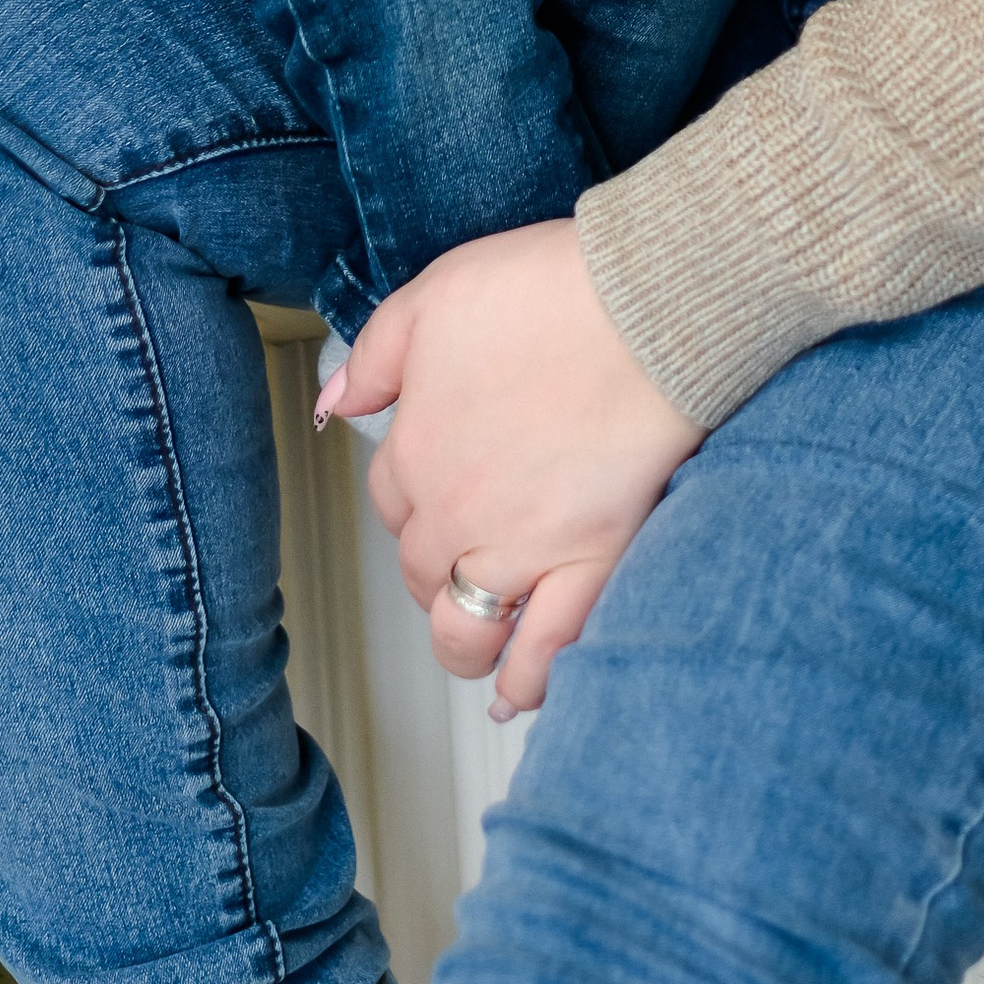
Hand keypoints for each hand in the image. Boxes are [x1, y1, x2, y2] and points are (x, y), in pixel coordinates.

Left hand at [333, 220, 702, 717]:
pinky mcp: (591, 565)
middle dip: (432, 568)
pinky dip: (528, 680)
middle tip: (463, 554)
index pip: (389, 498)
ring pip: (465, 628)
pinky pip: (549, 649)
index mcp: (417, 445)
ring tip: (477, 646)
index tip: (437, 488)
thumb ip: (377, 355)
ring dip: (462, 642)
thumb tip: (336, 403)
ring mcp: (523, 547)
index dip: (412, 496)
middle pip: (420, 568)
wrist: (647, 306)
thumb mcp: (436, 294)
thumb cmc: (552, 289)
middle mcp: (457, 510)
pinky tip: (519, 694)